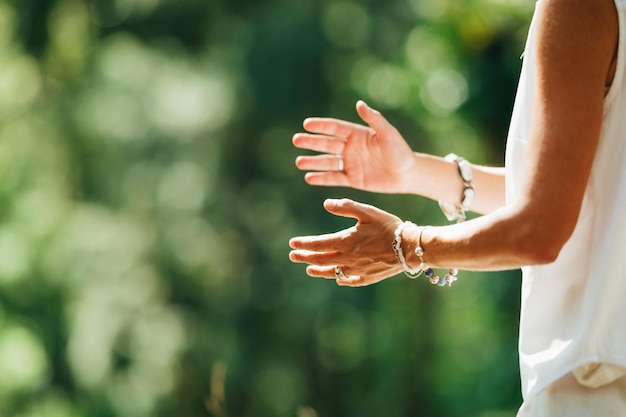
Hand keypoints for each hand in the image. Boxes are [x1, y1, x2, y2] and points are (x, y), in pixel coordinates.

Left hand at [289, 198, 403, 285]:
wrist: (409, 247)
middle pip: (321, 259)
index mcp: (346, 241)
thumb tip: (326, 204)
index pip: (317, 244)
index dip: (303, 244)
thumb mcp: (367, 211)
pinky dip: (339, 278)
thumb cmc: (389, 226)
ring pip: (332, 272)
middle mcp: (348, 258)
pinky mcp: (367, 277)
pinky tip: (336, 278)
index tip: (292, 244)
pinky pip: (349, 280)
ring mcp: (357, 270)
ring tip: (308, 269)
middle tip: (293, 256)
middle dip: (305, 257)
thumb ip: (346, 207)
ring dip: (318, 270)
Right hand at [293, 101, 416, 193]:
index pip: (335, 128)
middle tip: (296, 140)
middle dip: (312, 142)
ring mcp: (350, 164)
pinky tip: (309, 178)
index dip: (321, 126)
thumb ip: (374, 120)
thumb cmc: (400, 151)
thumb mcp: (388, 134)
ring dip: (313, 162)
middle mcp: (350, 148)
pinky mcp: (352, 179)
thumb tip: (359, 104)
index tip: (307, 124)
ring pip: (328, 162)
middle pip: (327, 144)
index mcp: (357, 134)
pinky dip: (322, 178)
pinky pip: (334, 178)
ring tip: (299, 162)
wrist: (407, 174)